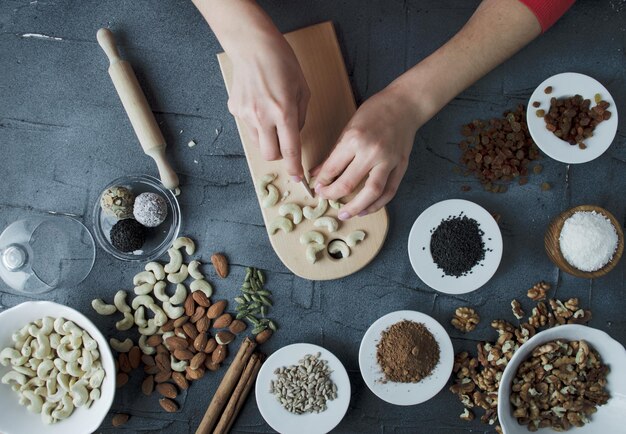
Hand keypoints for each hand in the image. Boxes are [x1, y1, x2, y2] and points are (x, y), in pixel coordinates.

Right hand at [227, 34, 309, 179]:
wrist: (253, 46)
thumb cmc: (282, 63)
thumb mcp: (303, 90)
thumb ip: (300, 117)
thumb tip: (294, 135)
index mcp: (283, 112)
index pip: (290, 150)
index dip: (295, 168)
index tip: (299, 178)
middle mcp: (262, 117)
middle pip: (269, 155)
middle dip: (279, 155)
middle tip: (284, 144)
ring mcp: (246, 114)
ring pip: (258, 143)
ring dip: (267, 139)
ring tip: (271, 118)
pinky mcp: (235, 109)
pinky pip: (248, 127)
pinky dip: (256, 124)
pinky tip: (259, 105)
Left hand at [312, 86, 418, 218]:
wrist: (405, 104)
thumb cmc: (375, 111)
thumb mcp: (348, 128)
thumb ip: (334, 154)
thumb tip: (318, 173)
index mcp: (354, 139)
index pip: (332, 168)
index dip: (322, 181)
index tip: (318, 187)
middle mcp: (372, 152)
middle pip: (348, 184)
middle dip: (333, 195)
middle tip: (325, 198)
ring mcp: (389, 161)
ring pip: (371, 193)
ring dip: (356, 207)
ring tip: (345, 214)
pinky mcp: (401, 166)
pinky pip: (389, 191)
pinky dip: (377, 204)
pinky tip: (366, 209)